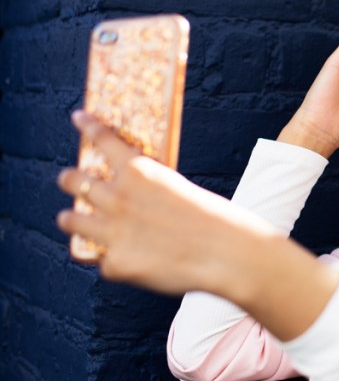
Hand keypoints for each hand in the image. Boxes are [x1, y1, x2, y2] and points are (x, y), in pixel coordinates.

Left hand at [56, 112, 338, 339]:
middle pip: (75, 180)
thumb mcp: (181, 190)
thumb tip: (133, 198)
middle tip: (69, 178)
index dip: (88, 126)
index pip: (103, 140)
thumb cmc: (215, 219)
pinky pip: (103, 259)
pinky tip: (125, 260)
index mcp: (139, 172)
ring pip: (70, 220)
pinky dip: (113, 258)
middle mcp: (118, 198)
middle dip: (70, 178)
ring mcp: (112, 232)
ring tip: (69, 218)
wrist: (228, 254)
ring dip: (71, 218)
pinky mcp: (116, 264)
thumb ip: (150, 190)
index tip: (78, 117)